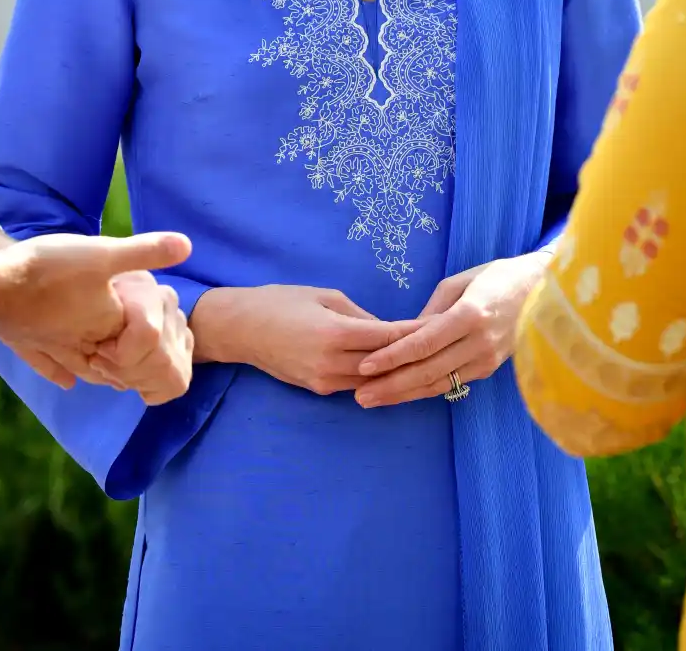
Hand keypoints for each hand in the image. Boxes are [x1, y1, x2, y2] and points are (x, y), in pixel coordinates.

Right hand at [0, 231, 191, 387]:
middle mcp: (81, 346)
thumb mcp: (104, 253)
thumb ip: (145, 252)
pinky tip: (68, 383)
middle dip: (128, 364)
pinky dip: (59, 374)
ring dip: (99, 372)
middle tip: (145, 367)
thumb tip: (188, 245)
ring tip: (112, 378)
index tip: (166, 336)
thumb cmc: (51, 271)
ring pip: (82, 368)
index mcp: (106, 327)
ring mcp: (51, 348)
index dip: (154, 339)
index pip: (138, 343)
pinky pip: (47, 365)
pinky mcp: (26, 344)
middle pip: (112, 363)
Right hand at [188, 284, 422, 395]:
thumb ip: (359, 315)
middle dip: (413, 356)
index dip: (416, 333)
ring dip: (397, 371)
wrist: (242, 328)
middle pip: (385, 364)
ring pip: (373, 381)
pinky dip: (375, 378)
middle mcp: (332, 363)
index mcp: (335, 333)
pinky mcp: (318, 389)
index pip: (387, 337)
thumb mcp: (324, 296)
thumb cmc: (282, 301)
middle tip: (444, 347)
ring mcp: (324, 381)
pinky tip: (392, 370)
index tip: (442, 327)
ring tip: (426, 362)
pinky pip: (355, 384)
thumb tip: (388, 329)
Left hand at [353, 253, 547, 407]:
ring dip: (404, 394)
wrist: (545, 292)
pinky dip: (425, 390)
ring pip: (439, 384)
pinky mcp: (490, 369)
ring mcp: (488, 360)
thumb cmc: (498, 277)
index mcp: (470, 315)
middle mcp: (480, 342)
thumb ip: (433, 310)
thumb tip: (407, 334)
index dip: (393, 357)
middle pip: (428, 371)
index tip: (365, 365)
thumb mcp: (461, 281)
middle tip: (360, 395)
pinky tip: (402, 393)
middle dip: (391, 385)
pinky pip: (453, 382)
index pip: (424, 343)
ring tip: (374, 399)